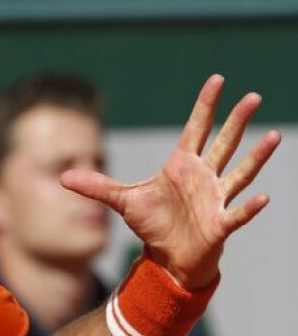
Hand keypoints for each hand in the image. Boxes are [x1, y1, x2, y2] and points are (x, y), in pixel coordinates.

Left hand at [61, 75, 280, 288]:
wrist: (167, 256)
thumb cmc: (153, 224)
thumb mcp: (122, 201)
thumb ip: (97, 186)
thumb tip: (63, 177)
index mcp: (182, 165)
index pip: (197, 128)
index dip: (206, 104)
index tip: (217, 79)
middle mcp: (204, 177)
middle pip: (224, 143)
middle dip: (237, 120)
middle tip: (253, 96)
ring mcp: (215, 199)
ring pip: (239, 172)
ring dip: (256, 156)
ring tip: (273, 136)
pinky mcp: (220, 224)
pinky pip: (237, 213)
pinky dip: (248, 207)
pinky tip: (262, 198)